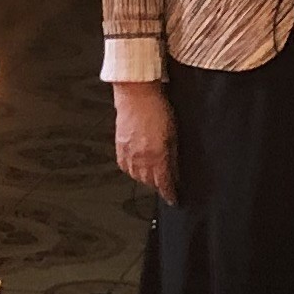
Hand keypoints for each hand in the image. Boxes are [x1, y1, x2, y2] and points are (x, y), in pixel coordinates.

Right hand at [112, 80, 175, 196]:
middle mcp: (140, 158)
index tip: (173, 198)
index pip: (163, 183)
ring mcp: (128, 153)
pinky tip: (138, 167)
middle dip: (158, 185)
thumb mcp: (173, 133)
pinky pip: (125, 167)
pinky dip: (133, 170)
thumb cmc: (157, 109)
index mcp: (156, 156)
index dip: (169, 193)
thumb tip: (175, 172)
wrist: (136, 94)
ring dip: (146, 179)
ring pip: (137, 176)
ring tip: (153, 175)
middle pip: (149, 182)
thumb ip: (173, 156)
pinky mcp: (119, 147)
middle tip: (165, 183)